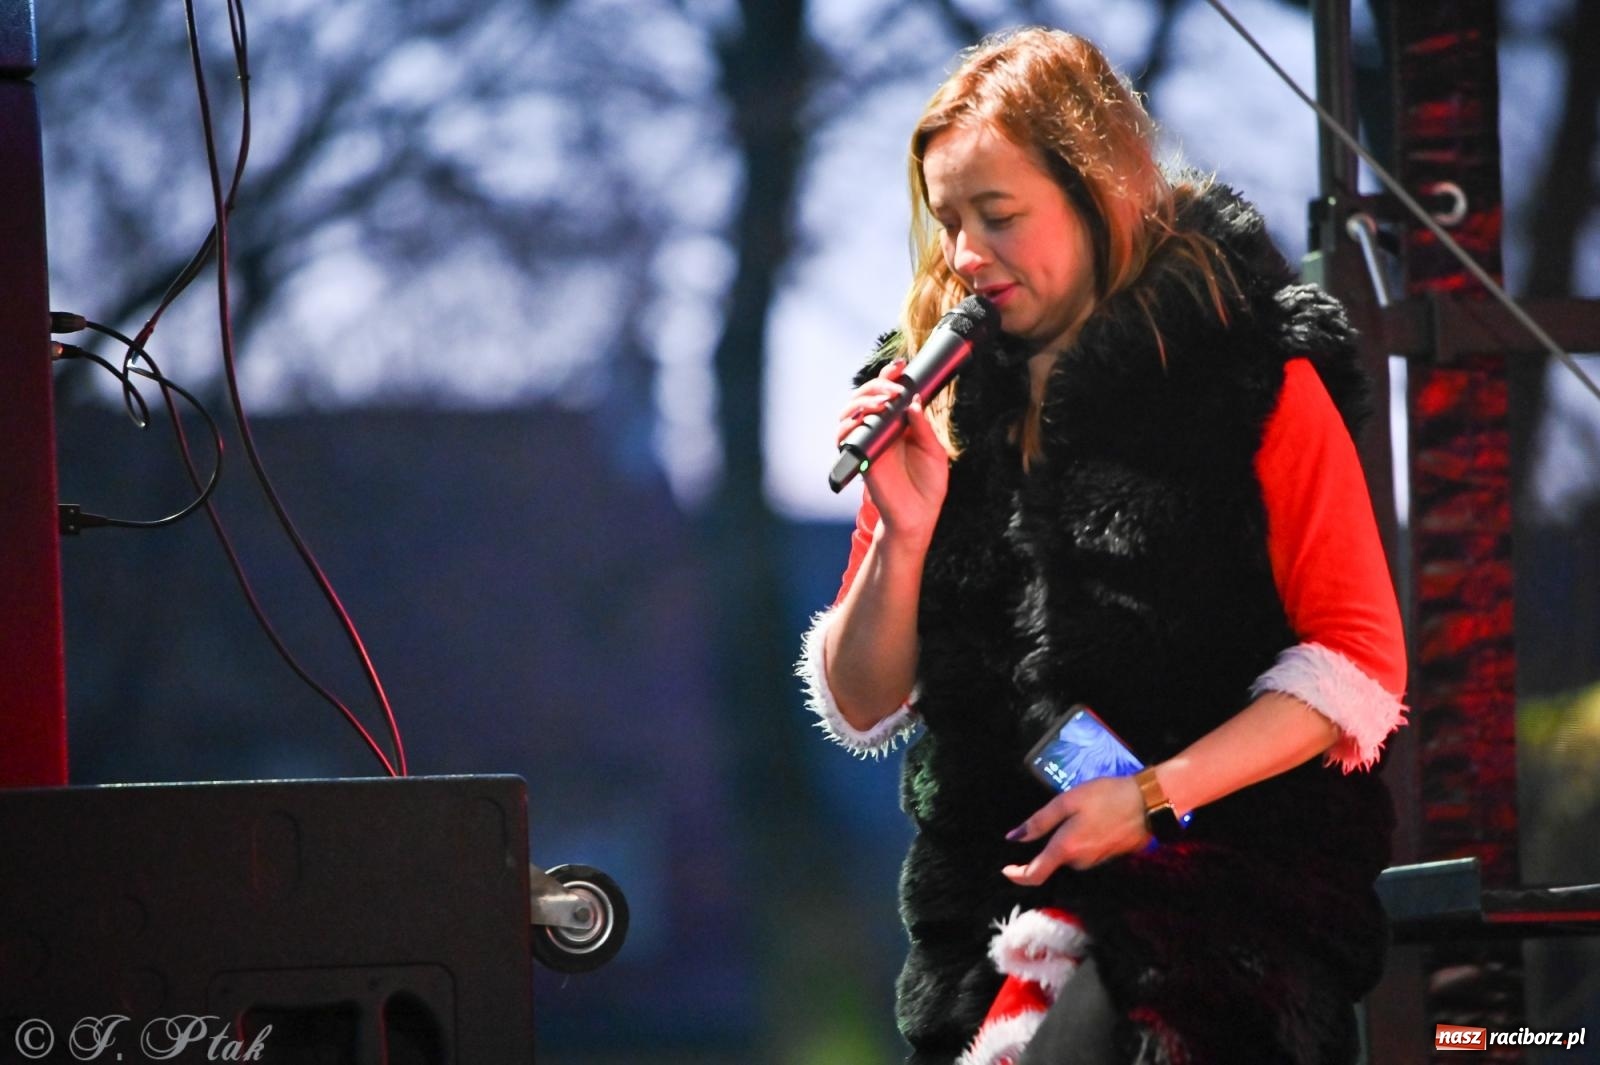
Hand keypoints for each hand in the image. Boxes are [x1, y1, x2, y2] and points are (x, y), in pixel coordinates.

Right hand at [835, 359, 948, 544]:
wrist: (919, 515)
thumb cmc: (929, 485)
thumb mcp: (934, 451)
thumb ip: (923, 427)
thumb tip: (913, 403)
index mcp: (899, 424)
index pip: (888, 393)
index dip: (889, 377)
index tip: (900, 366)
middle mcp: (880, 430)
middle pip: (865, 396)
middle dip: (876, 386)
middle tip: (894, 389)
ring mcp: (868, 442)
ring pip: (849, 412)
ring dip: (862, 401)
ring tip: (882, 403)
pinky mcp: (860, 457)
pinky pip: (844, 436)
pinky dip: (849, 424)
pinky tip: (865, 419)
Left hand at [1001, 776, 1150, 884]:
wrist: (1150, 803)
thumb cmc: (1107, 797)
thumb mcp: (1067, 801)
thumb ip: (1039, 822)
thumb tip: (1015, 837)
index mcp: (1066, 848)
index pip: (1035, 874)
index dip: (1017, 876)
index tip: (1006, 870)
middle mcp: (1081, 861)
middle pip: (1056, 859)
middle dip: (1053, 842)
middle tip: (1064, 813)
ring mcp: (1098, 861)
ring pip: (1073, 854)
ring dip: (1072, 838)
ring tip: (1085, 811)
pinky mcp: (1111, 857)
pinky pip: (1089, 851)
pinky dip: (1087, 838)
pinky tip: (1097, 818)